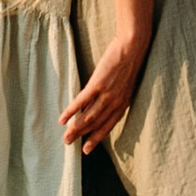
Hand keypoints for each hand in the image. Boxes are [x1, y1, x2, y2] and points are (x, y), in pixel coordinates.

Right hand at [60, 35, 145, 150]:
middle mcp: (115, 103)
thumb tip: (99, 104)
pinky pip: (82, 101)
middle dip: (82, 136)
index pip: (108, 126)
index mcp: (123, 104)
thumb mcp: (125, 83)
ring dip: (76, 129)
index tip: (87, 149)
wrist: (133, 45)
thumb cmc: (130, 60)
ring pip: (89, 117)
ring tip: (65, 137)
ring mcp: (107, 94)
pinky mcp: (98, 84)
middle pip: (96, 124)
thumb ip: (114, 95)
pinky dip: (71, 112)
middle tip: (69, 144)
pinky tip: (63, 119)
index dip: (96, 138)